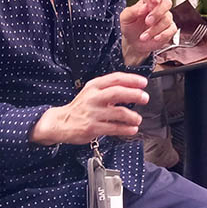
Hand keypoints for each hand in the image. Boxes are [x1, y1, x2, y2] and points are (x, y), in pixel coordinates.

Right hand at [29, 72, 149, 144]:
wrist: (61, 122)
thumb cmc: (81, 107)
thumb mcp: (92, 92)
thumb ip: (109, 89)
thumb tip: (133, 88)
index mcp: (94, 86)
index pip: (116, 78)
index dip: (132, 79)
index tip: (143, 83)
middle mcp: (93, 98)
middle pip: (118, 92)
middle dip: (134, 94)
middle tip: (145, 98)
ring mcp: (93, 113)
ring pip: (118, 112)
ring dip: (132, 116)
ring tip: (137, 119)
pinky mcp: (92, 128)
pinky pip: (114, 128)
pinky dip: (126, 129)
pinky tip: (132, 129)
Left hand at [119, 0, 175, 64]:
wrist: (132, 43)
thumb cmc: (129, 27)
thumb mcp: (125, 18)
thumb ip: (133, 10)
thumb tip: (144, 7)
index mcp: (148, 1)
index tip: (154, 0)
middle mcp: (159, 8)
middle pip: (167, 3)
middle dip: (157, 13)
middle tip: (147, 22)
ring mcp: (165, 19)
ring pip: (167, 19)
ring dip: (154, 29)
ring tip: (143, 36)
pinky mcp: (169, 29)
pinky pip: (172, 29)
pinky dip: (163, 34)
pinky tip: (155, 38)